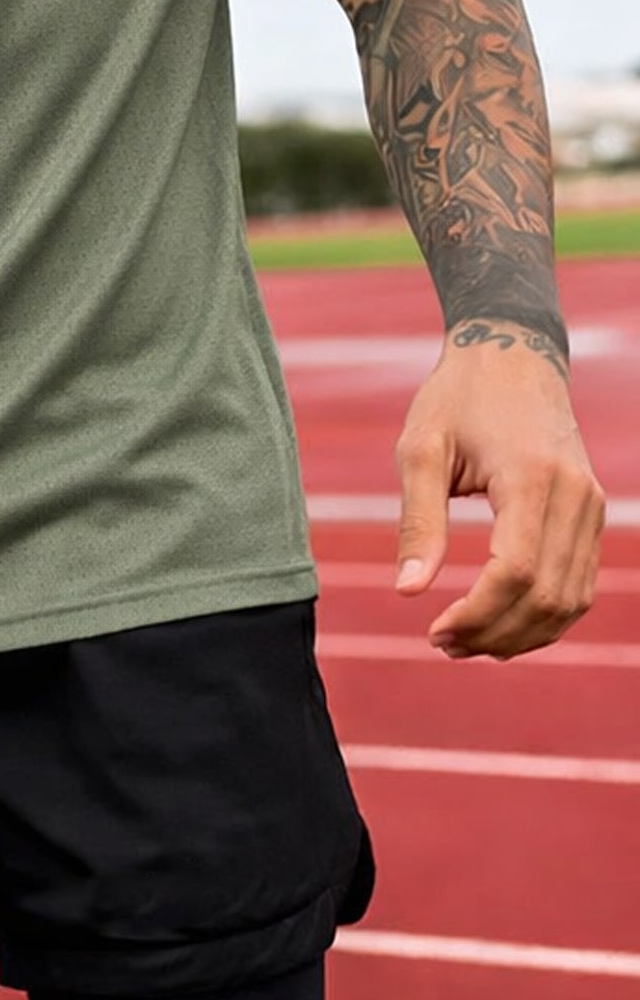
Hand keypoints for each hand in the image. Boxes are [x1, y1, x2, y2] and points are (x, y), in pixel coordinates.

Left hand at [392, 319, 605, 658]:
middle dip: (495, 634)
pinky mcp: (593, 512)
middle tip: (443, 645)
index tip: (434, 631)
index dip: (477, 614)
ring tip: (467, 642)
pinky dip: (545, 616)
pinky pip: (578, 583)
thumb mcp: (421, 447)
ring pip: (570, 600)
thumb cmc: (457, 397)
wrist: (512, 354)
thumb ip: (418, 520)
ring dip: (522, 635)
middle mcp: (574, 494)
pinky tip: (502, 625)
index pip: (514, 571)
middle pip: (546, 596)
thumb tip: (407, 592)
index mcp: (530, 475)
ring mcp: (591, 505)